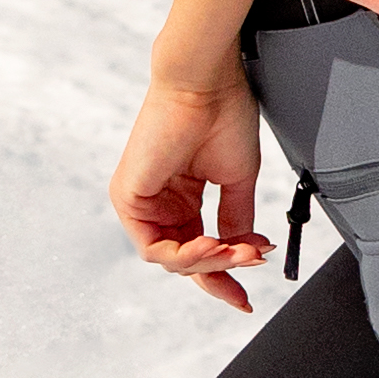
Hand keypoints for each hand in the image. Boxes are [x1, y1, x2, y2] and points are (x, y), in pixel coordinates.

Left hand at [110, 66, 267, 311]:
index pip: (197, 249)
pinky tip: (214, 244)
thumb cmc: (222, 113)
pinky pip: (154, 247)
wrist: (207, 81)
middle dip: (221, 272)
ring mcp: (140, 201)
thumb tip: (244, 250)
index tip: (246, 296)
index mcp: (179, 196)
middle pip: (183, 261)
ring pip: (170, 260)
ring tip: (240, 252)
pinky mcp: (129, 197)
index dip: (223, 276)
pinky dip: (186, 254)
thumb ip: (235, 220)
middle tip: (250, 270)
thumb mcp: (236, 181)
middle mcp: (157, 202)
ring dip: (210, 262)